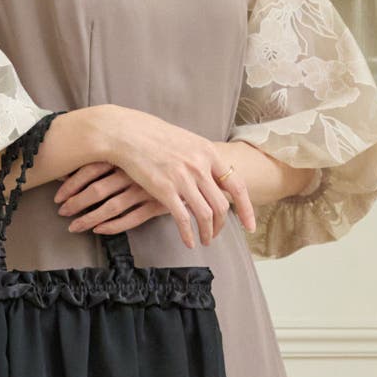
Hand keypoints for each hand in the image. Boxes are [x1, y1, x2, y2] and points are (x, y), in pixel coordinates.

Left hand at [54, 162, 174, 237]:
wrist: (199, 165)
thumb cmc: (162, 156)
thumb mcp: (137, 151)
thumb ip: (115, 157)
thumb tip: (81, 160)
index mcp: (125, 155)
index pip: (90, 169)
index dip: (71, 184)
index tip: (57, 196)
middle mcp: (133, 172)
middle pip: (96, 190)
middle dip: (75, 203)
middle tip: (61, 213)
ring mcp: (145, 188)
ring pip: (110, 207)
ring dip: (88, 219)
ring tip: (74, 228)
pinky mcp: (157, 204)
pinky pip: (130, 218)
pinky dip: (112, 226)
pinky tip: (99, 231)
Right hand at [69, 105, 255, 248]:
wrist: (127, 133)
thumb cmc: (152, 136)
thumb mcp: (185, 141)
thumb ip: (200, 158)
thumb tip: (209, 173)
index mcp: (208, 153)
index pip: (237, 185)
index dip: (246, 208)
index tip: (250, 225)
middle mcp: (200, 166)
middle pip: (222, 204)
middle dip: (222, 225)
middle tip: (216, 235)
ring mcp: (184, 178)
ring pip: (206, 214)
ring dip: (207, 232)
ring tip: (204, 241)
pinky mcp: (165, 190)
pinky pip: (183, 219)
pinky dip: (189, 234)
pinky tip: (189, 242)